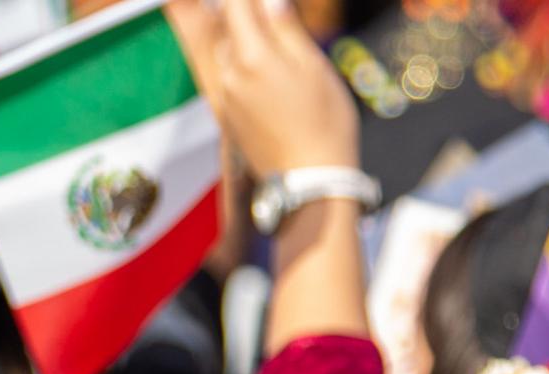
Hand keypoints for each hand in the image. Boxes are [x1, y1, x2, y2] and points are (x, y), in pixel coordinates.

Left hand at [166, 0, 356, 176]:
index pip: (235, 4)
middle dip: (244, 13)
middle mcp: (229, 74)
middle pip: (227, 26)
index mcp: (252, 56)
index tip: (263, 2)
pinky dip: (240, 61)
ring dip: (241, 36)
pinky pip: (228, 75)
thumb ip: (286, 29)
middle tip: (268, 15)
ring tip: (267, 35)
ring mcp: (225, 96)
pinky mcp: (227, 114)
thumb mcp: (314, 67)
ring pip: (226, 50)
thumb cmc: (323, 122)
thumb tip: (269, 0)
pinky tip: (265, 66)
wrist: (310, 180)